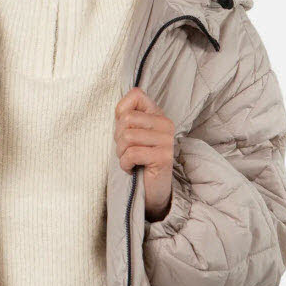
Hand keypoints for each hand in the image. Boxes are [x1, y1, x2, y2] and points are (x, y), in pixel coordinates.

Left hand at [114, 87, 174, 221]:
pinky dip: (125, 164)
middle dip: (118, 138)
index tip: (124, 129)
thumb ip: (127, 116)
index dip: (121, 112)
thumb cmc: (138, 160)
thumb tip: (125, 101)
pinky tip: (132, 168)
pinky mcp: (163, 157)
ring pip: (127, 137)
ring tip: (130, 160)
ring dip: (121, 153)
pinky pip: (132, 154)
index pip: (136, 95)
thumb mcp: (131, 134)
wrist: (151, 191)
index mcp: (158, 114)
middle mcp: (165, 124)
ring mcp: (166, 141)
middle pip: (126, 119)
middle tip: (126, 150)